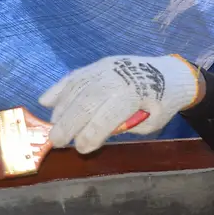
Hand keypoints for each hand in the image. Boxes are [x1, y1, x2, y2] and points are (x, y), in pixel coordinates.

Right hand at [39, 54, 200, 153]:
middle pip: (85, 102)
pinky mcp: (97, 65)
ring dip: (61, 110)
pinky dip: (58, 89)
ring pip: (76, 89)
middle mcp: (115, 79)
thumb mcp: (151, 122)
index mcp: (133, 94)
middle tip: (57, 143)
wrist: (168, 74)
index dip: (91, 134)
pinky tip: (45, 102)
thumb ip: (126, 127)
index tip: (81, 149)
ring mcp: (104, 69)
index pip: (106, 116)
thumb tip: (99, 132)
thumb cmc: (161, 104)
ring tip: (54, 128)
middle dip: (68, 124)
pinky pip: (74, 77)